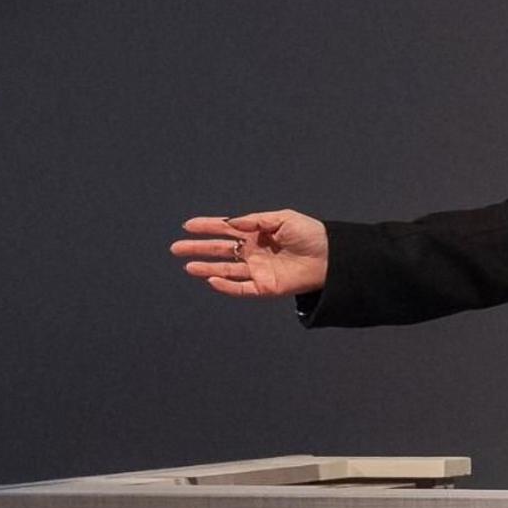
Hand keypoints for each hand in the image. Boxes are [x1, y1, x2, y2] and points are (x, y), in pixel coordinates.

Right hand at [175, 211, 330, 299]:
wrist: (330, 257)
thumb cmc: (309, 234)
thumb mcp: (282, 218)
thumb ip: (255, 221)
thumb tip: (231, 223)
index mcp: (256, 234)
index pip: (226, 230)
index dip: (207, 227)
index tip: (188, 226)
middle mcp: (253, 252)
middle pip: (220, 250)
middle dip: (198, 248)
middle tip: (176, 248)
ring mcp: (257, 270)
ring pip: (226, 270)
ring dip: (206, 267)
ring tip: (188, 266)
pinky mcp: (265, 287)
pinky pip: (241, 288)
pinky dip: (226, 285)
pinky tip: (212, 278)